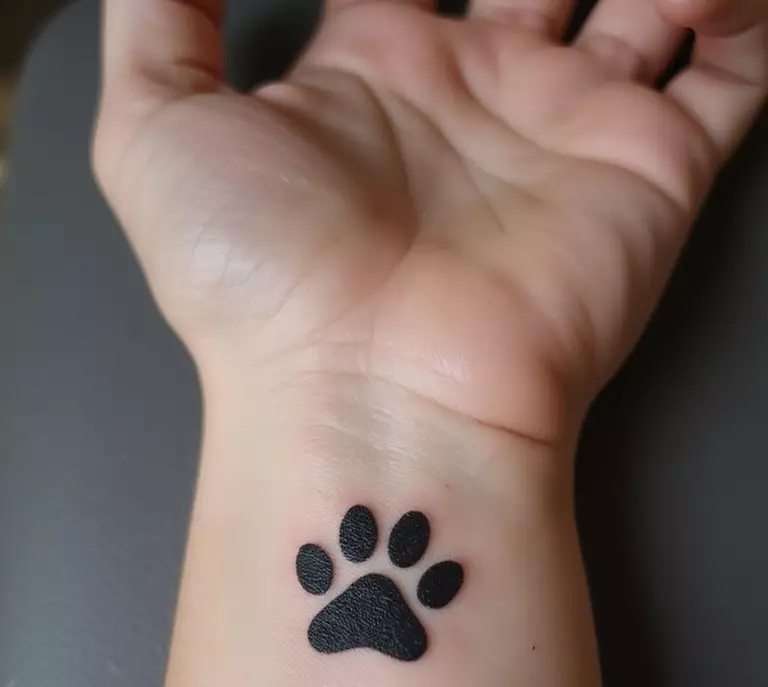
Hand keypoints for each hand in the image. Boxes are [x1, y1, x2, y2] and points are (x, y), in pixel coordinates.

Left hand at [96, 0, 766, 440]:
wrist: (369, 404)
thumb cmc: (257, 288)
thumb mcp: (152, 131)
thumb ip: (157, 18)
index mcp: (376, 69)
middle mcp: (480, 95)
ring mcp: (571, 129)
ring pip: (645, 2)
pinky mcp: (651, 170)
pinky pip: (730, 70)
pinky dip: (738, 11)